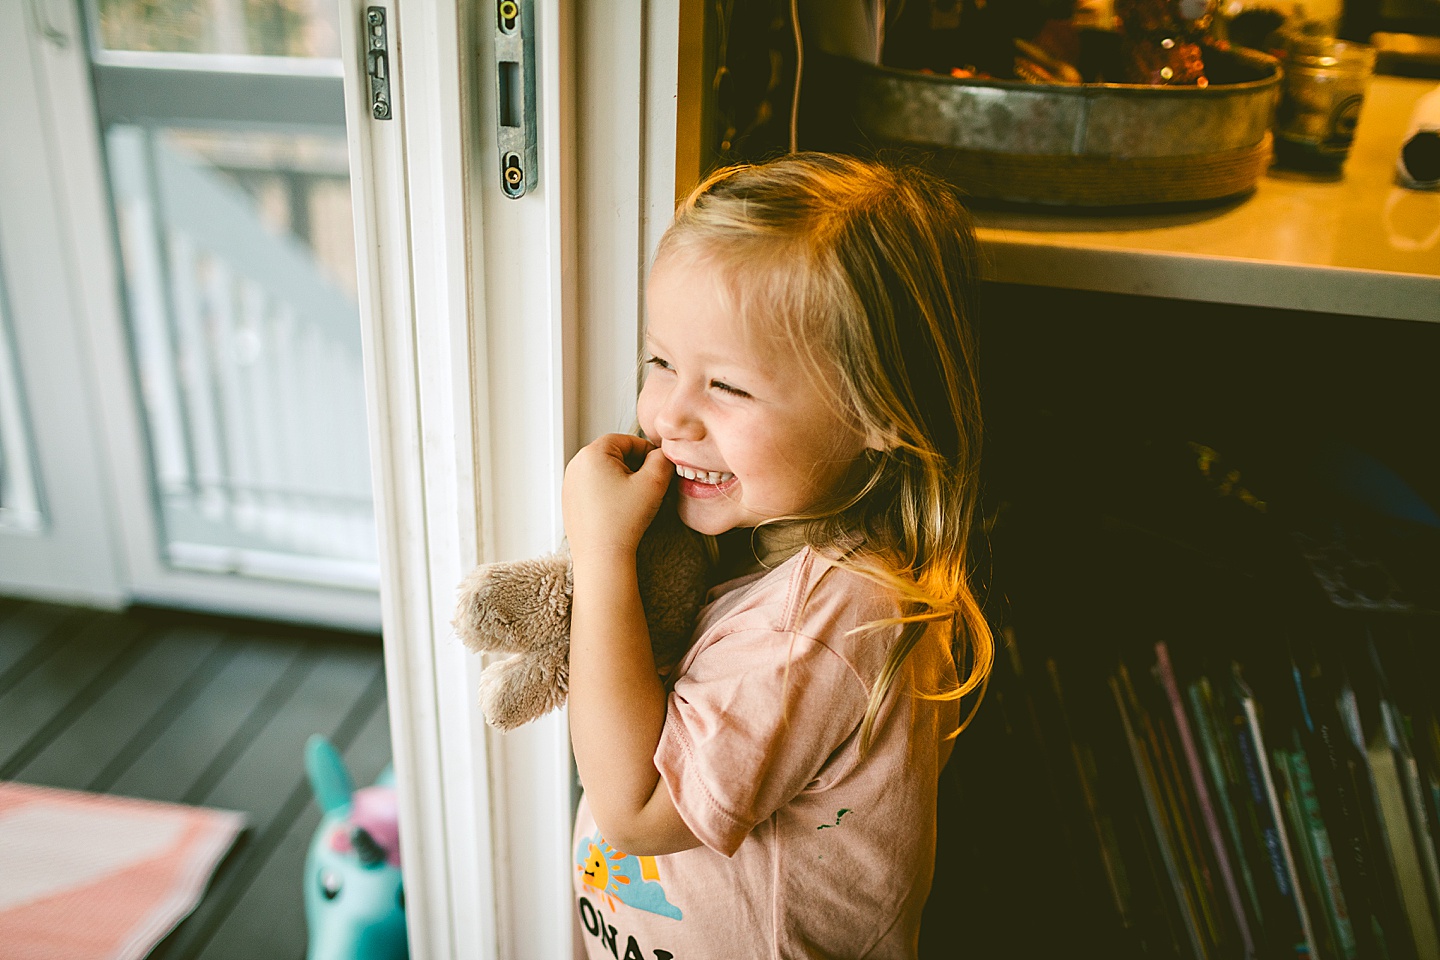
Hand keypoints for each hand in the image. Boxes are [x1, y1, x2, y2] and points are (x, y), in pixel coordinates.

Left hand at [562, 433, 671, 563]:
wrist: (602, 557)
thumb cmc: (623, 522)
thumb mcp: (654, 483)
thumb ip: (663, 459)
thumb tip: (663, 453)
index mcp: (592, 453)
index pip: (626, 440)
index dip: (647, 452)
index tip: (659, 469)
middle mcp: (575, 465)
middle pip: (614, 454)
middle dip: (635, 466)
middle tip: (649, 486)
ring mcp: (570, 484)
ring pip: (604, 471)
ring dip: (623, 480)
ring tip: (636, 500)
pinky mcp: (570, 501)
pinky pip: (594, 487)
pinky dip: (609, 493)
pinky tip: (620, 510)